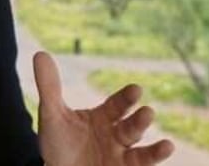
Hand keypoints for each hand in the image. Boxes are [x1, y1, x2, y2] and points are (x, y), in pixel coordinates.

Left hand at [33, 51, 173, 165]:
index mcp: (103, 117)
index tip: (136, 89)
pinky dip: (155, 158)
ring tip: (167, 145)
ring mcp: (121, 154)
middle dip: (140, 120)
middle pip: (131, 126)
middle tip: (147, 112)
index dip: (127, 98)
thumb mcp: (51, 116)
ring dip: (153, 148)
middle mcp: (116, 134)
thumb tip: (40, 53)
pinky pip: (142, 165)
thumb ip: (50, 87)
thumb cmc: (57, 144)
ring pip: (140, 147)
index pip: (118, 105)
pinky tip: (167, 148)